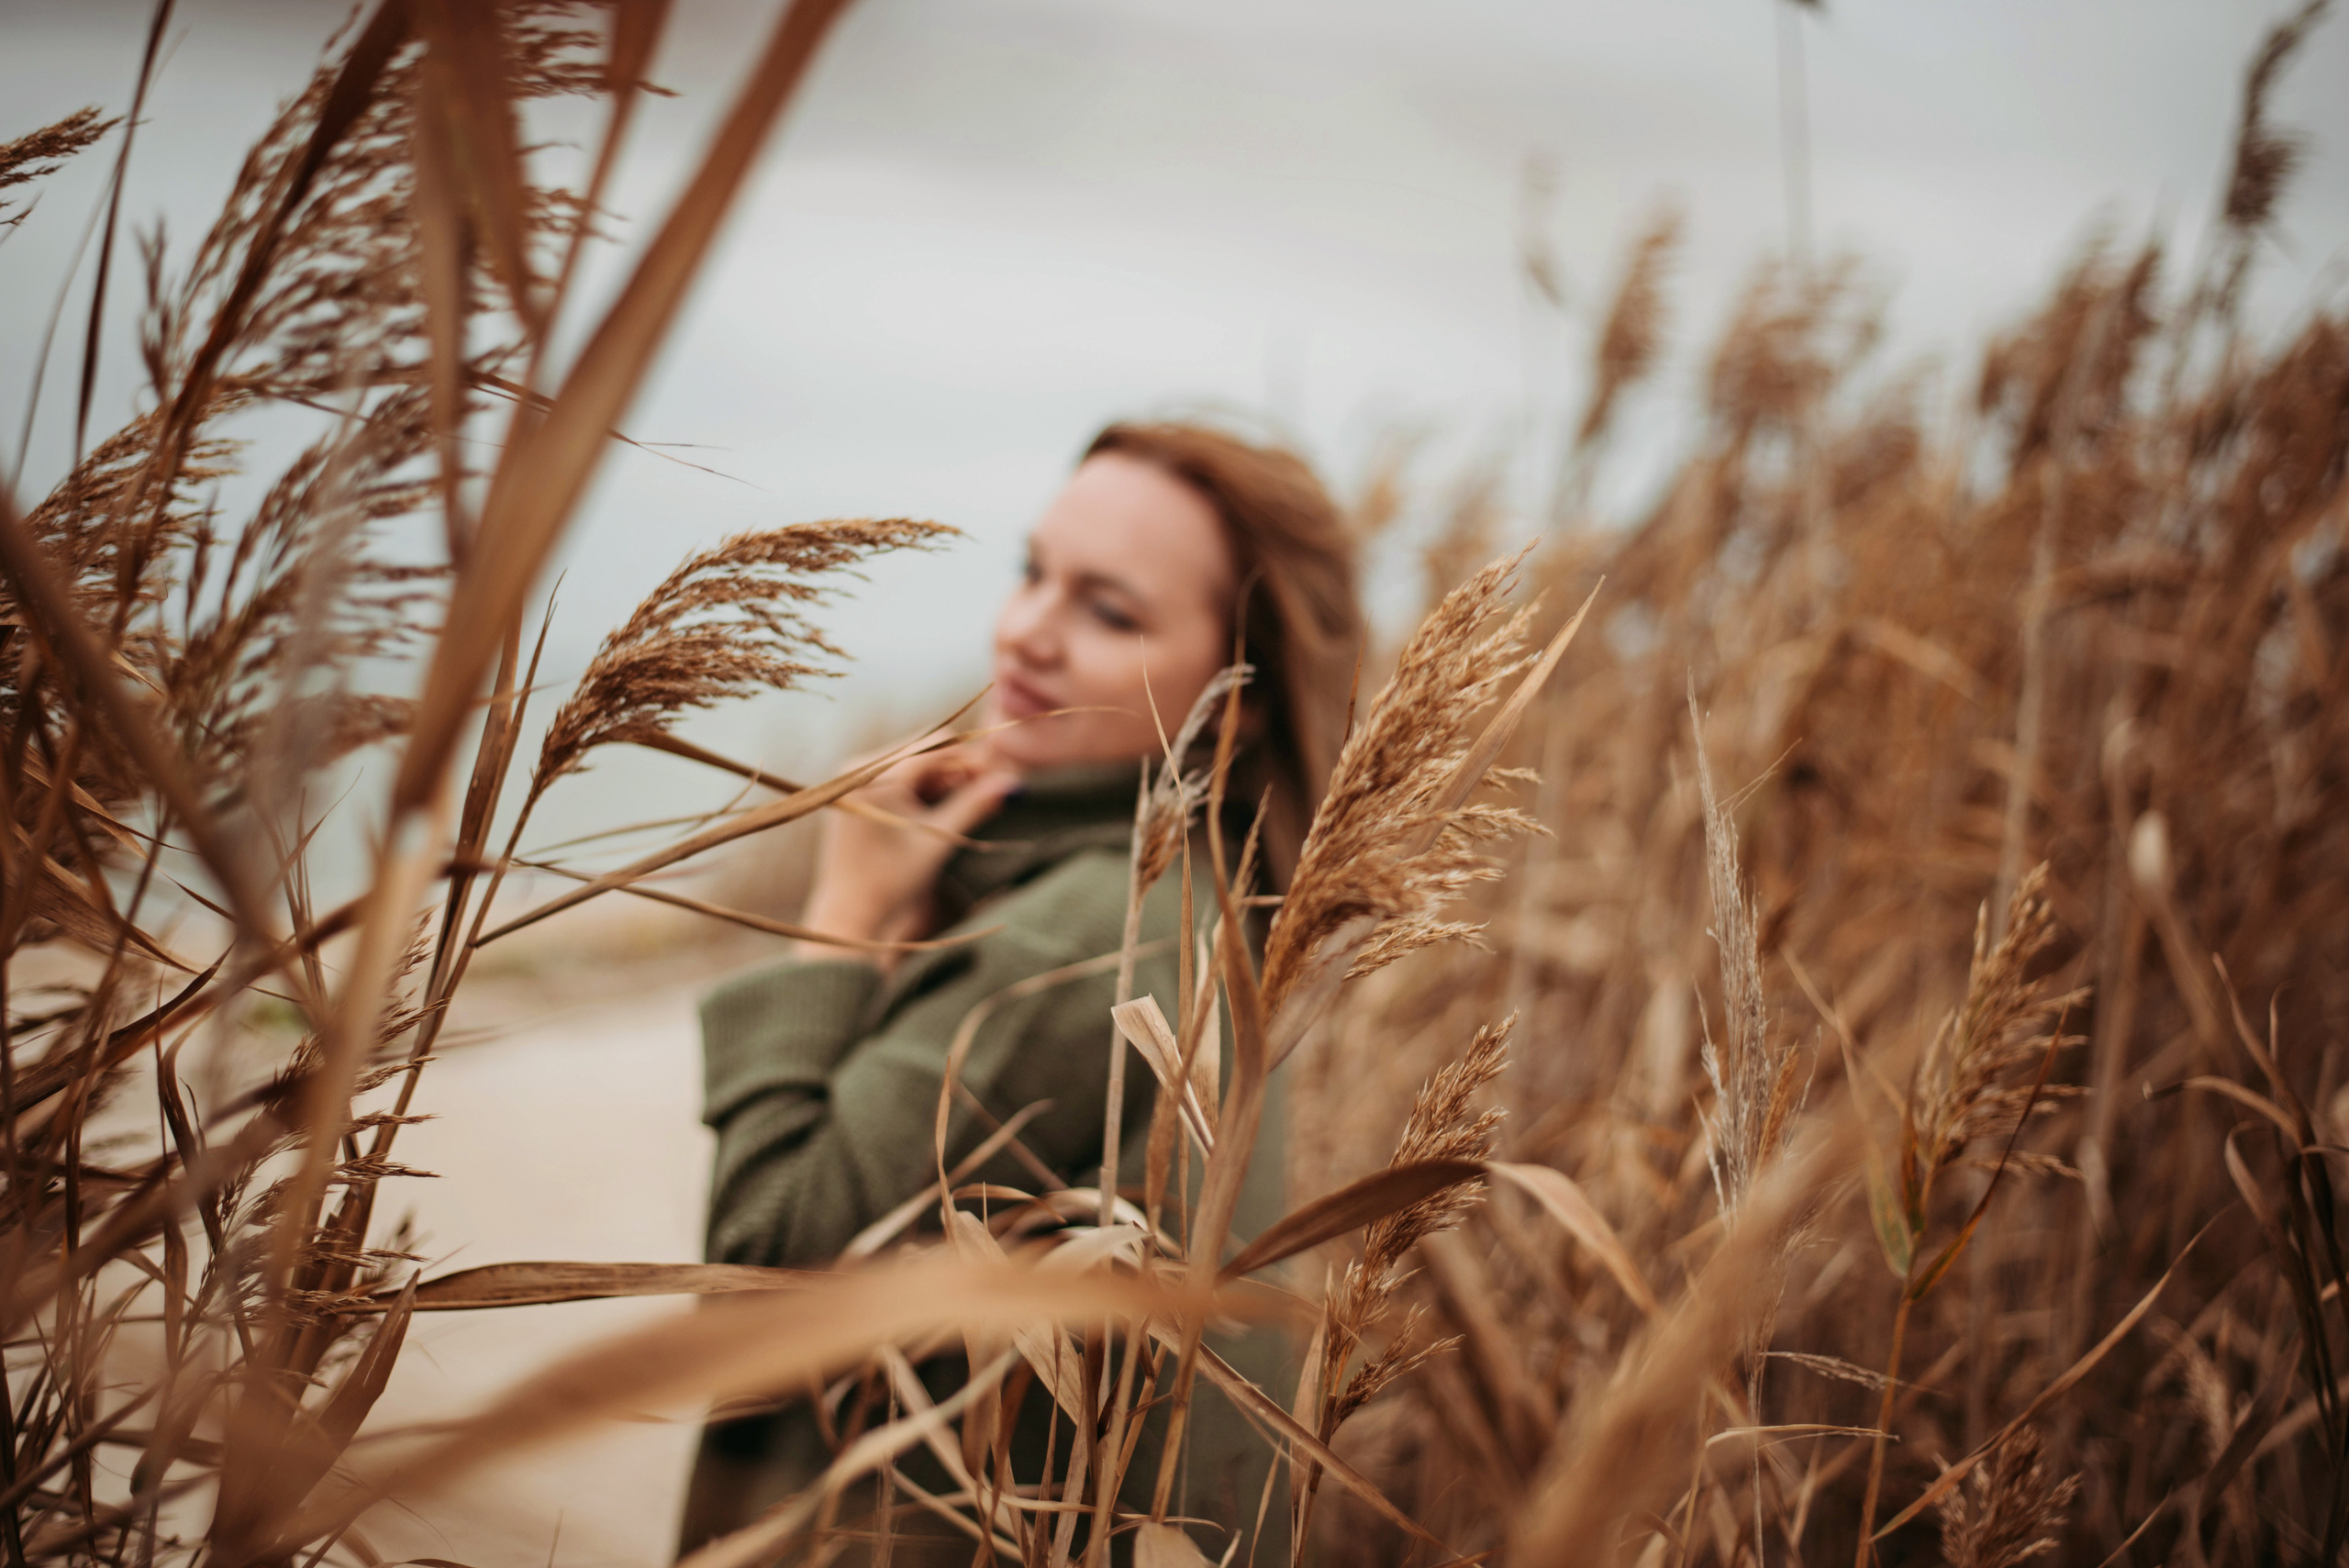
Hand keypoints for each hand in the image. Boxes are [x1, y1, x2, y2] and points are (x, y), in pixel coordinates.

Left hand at [795, 739, 1020, 969]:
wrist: (852, 914)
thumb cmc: (894, 882)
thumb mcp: (939, 841)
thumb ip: (974, 806)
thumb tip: (1013, 784)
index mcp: (875, 776)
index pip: (937, 747)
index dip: (973, 760)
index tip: (999, 779)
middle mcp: (859, 769)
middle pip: (924, 751)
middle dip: (959, 769)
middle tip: (989, 792)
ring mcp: (854, 780)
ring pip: (914, 763)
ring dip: (943, 779)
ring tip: (968, 805)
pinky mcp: (857, 793)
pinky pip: (898, 777)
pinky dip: (923, 788)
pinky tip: (941, 809)